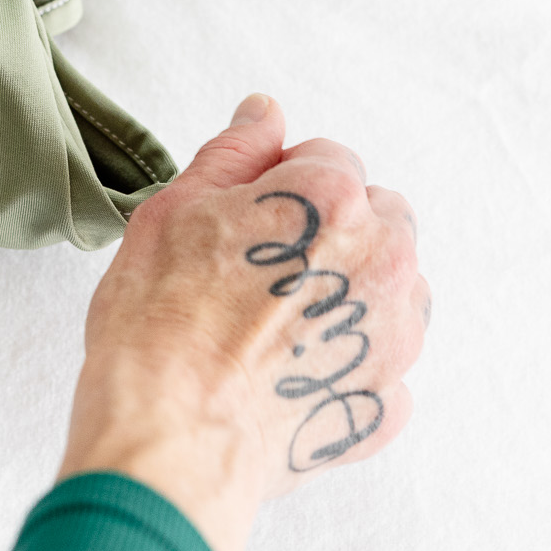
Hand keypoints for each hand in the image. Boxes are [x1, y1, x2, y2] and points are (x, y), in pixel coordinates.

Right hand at [59, 94, 427, 550]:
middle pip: (378, 219)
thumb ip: (233, 153)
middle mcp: (379, 259)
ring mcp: (391, 337)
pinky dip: (346, 368)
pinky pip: (382, 370)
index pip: (328, 158)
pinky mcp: (383, 404)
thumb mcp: (173, 208)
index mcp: (329, 197)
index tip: (243, 220)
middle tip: (261, 270)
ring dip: (350, 296)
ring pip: (392, 292)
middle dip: (334, 232)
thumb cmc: (158, 322)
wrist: (169, 436)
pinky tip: (288, 376)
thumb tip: (263, 114)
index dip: (280, 185)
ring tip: (274, 326)